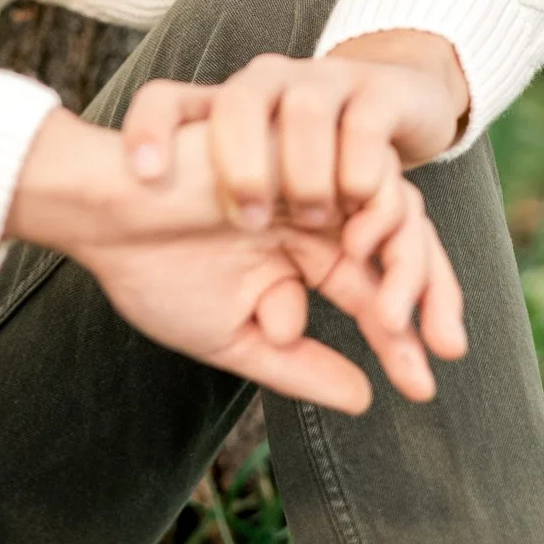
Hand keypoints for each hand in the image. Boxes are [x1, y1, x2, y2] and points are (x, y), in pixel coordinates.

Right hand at [6, 111, 465, 409]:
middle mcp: (317, 214)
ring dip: (404, 264)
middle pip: (404, 247)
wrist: (104, 214)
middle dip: (430, 298)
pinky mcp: (303, 144)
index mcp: (303, 255)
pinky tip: (357, 253)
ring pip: (396, 210)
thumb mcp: (234, 335)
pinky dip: (376, 209)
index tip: (419, 389)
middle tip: (438, 349)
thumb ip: (297, 365)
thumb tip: (364, 399)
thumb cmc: (152, 272)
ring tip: (386, 315)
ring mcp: (313, 176)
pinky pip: (368, 170)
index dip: (403, 339)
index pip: (374, 292)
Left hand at [119, 30, 469, 232]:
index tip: (144, 175)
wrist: (397, 105)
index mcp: (226, 105)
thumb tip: (209, 288)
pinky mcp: (380, 97)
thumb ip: (226, 223)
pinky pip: (366, 126)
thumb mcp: (266, 189)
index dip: (149, 130)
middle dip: (240, 164)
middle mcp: (269, 84)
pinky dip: (361, 171)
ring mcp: (325, 84)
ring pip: (304, 108)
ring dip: (304, 170)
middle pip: (238, 103)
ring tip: (310, 220)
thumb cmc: (314, 160)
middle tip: (250, 220)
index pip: (166, 100)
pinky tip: (356, 205)